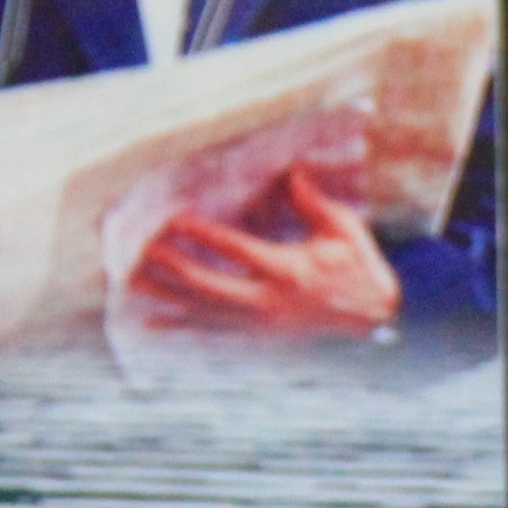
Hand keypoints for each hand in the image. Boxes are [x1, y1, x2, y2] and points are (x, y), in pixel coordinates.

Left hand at [131, 167, 402, 332]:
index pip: (235, 249)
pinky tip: (150, 324)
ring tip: (129, 279)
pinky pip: (211, 333)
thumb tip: (290, 170)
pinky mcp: (258, 337)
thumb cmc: (361, 270)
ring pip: (202, 310)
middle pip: (207, 284)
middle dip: (170, 265)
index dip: (201, 233)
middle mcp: (269, 302)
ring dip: (165, 294)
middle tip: (137, 248)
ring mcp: (261, 324)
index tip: (171, 217)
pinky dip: (179, 328)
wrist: (378, 322)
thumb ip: (313, 202)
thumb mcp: (344, 230)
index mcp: (289, 270)